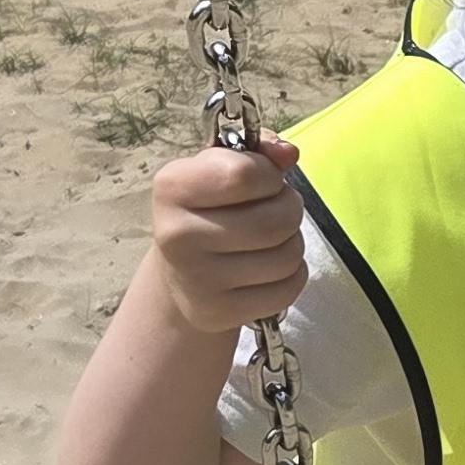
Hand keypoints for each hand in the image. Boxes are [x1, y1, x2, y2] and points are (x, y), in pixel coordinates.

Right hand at [151, 134, 305, 338]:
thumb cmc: (210, 209)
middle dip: (289, 209)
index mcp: (172, 187)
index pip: (245, 174)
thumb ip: (258, 151)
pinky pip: (289, 288)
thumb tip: (288, 154)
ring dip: (292, 243)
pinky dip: (292, 275)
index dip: (269, 175)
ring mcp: (196, 280)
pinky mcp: (217, 313)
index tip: (263, 180)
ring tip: (270, 240)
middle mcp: (176, 235)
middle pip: (276, 220)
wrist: (182, 273)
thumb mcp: (222, 168)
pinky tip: (268, 269)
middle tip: (274, 210)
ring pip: (288, 255)